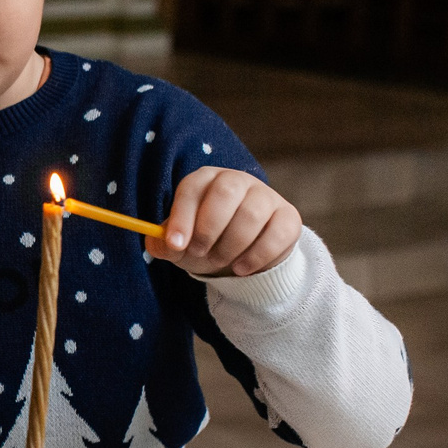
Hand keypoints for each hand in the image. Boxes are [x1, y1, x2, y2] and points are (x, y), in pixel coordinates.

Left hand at [147, 167, 300, 278]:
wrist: (244, 257)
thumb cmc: (207, 242)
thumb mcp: (182, 244)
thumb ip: (165, 244)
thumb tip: (160, 242)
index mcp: (206, 180)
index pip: (192, 187)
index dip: (182, 216)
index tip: (175, 245)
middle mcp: (237, 181)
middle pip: (225, 192)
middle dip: (209, 228)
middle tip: (200, 253)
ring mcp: (266, 196)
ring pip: (251, 215)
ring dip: (231, 246)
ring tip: (220, 261)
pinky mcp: (288, 217)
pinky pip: (276, 235)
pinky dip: (255, 257)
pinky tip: (241, 268)